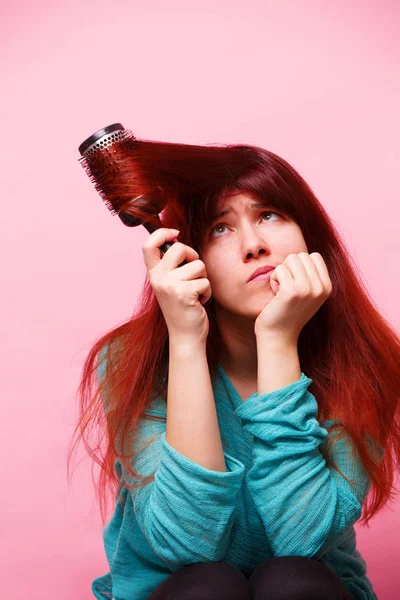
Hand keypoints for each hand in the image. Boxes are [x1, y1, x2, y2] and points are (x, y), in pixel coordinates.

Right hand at [142, 228, 211, 345]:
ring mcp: (169, 286)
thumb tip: (177, 240)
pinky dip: (207, 292)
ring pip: (198, 265)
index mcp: (153, 274)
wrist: (185, 336)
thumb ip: (172, 265)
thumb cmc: (182, 307)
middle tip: (193, 273)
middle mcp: (158, 278)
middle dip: (193, 257)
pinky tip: (199, 302)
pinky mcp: (184, 293)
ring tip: (195, 293)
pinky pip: (205, 281)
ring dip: (203, 279)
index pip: (148, 245)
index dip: (162, 233)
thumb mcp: (170, 283)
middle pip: (179, 248)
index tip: (175, 234)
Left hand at [254, 252, 332, 342]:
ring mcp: (308, 289)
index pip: (314, 256)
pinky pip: (279, 269)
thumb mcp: (308, 293)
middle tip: (287, 288)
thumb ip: (311, 276)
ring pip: (291, 259)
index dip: (300, 266)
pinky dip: (274, 279)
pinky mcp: (292, 292)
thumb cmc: (288, 312)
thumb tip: (305, 256)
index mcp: (327, 286)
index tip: (296, 284)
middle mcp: (321, 287)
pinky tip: (276, 295)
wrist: (278, 336)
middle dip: (290, 268)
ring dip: (282, 272)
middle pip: (301, 255)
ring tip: (282, 290)